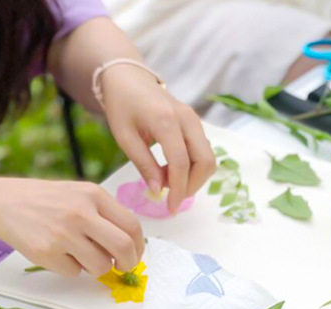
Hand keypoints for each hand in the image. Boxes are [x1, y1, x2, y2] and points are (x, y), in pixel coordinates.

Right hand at [0, 177, 143, 277]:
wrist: (6, 203)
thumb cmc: (49, 202)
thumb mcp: (80, 195)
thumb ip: (106, 215)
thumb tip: (131, 247)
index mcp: (94, 195)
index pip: (132, 226)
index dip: (138, 247)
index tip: (134, 255)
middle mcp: (80, 212)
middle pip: (123, 247)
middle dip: (128, 264)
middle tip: (122, 268)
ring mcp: (63, 233)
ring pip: (101, 266)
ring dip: (97, 268)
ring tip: (81, 255)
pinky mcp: (47, 252)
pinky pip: (75, 272)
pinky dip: (72, 268)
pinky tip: (59, 253)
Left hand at [100, 65, 215, 212]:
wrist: (129, 78)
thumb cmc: (122, 106)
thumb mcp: (125, 137)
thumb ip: (143, 164)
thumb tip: (158, 192)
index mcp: (166, 121)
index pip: (181, 163)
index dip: (178, 190)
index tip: (170, 208)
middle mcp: (187, 119)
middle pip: (205, 162)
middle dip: (192, 186)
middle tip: (172, 198)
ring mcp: (194, 120)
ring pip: (208, 158)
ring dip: (194, 178)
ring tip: (169, 183)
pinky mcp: (195, 124)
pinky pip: (202, 152)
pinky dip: (192, 168)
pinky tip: (172, 172)